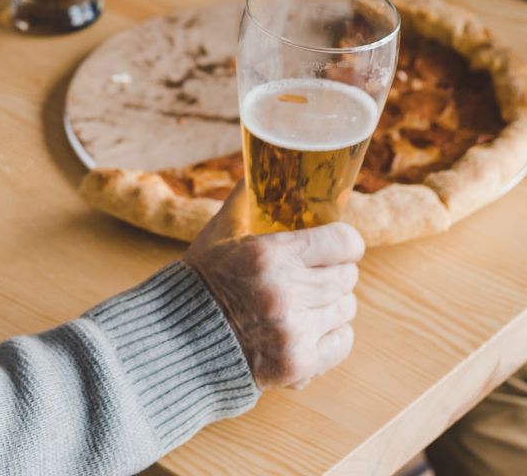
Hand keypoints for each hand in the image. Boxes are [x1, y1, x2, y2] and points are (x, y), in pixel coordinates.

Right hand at [183, 184, 362, 389]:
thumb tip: (260, 161)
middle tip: (314, 273)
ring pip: (347, 308)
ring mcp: (294, 331)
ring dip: (331, 303)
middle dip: (335, 271)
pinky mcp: (299, 364)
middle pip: (348, 276)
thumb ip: (245, 197)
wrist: (179, 340)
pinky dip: (332, 334)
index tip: (338, 244)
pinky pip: (342, 342)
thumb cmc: (202, 280)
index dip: (345, 242)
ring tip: (306, 302)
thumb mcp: (219, 232)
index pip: (344, 242)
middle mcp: (285, 292)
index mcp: (269, 255)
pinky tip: (309, 327)